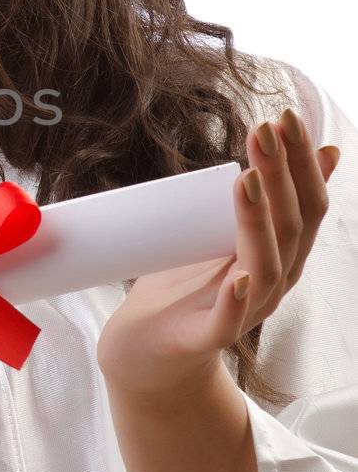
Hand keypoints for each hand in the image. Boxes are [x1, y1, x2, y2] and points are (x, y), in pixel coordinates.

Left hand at [97, 107, 341, 396]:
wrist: (147, 354)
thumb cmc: (186, 285)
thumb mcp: (227, 232)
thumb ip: (264, 197)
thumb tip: (324, 149)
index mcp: (281, 255)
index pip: (308, 206)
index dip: (301, 163)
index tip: (286, 117)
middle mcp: (273, 283)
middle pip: (290, 228)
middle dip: (279, 176)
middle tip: (264, 129)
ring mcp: (244, 313)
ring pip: (264, 268)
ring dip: (256, 222)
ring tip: (244, 180)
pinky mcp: (206, 339)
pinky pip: (228, 321)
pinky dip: (235, 299)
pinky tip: (238, 277)